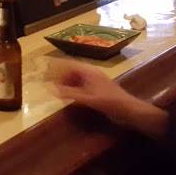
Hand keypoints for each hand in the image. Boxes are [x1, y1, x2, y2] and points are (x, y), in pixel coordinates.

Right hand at [47, 59, 166, 137]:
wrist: (129, 110)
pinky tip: (70, 98)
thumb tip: (51, 89)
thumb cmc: (109, 102)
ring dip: (67, 83)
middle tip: (50, 85)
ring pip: (77, 79)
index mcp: (89, 71)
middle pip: (72, 71)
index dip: (57, 67)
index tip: (46, 72)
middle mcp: (91, 74)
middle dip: (61, 76)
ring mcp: (95, 82)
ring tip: (57, 91)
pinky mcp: (98, 91)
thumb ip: (69, 94)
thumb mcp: (88, 98)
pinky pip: (82, 87)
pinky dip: (74, 90)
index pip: (69, 64)